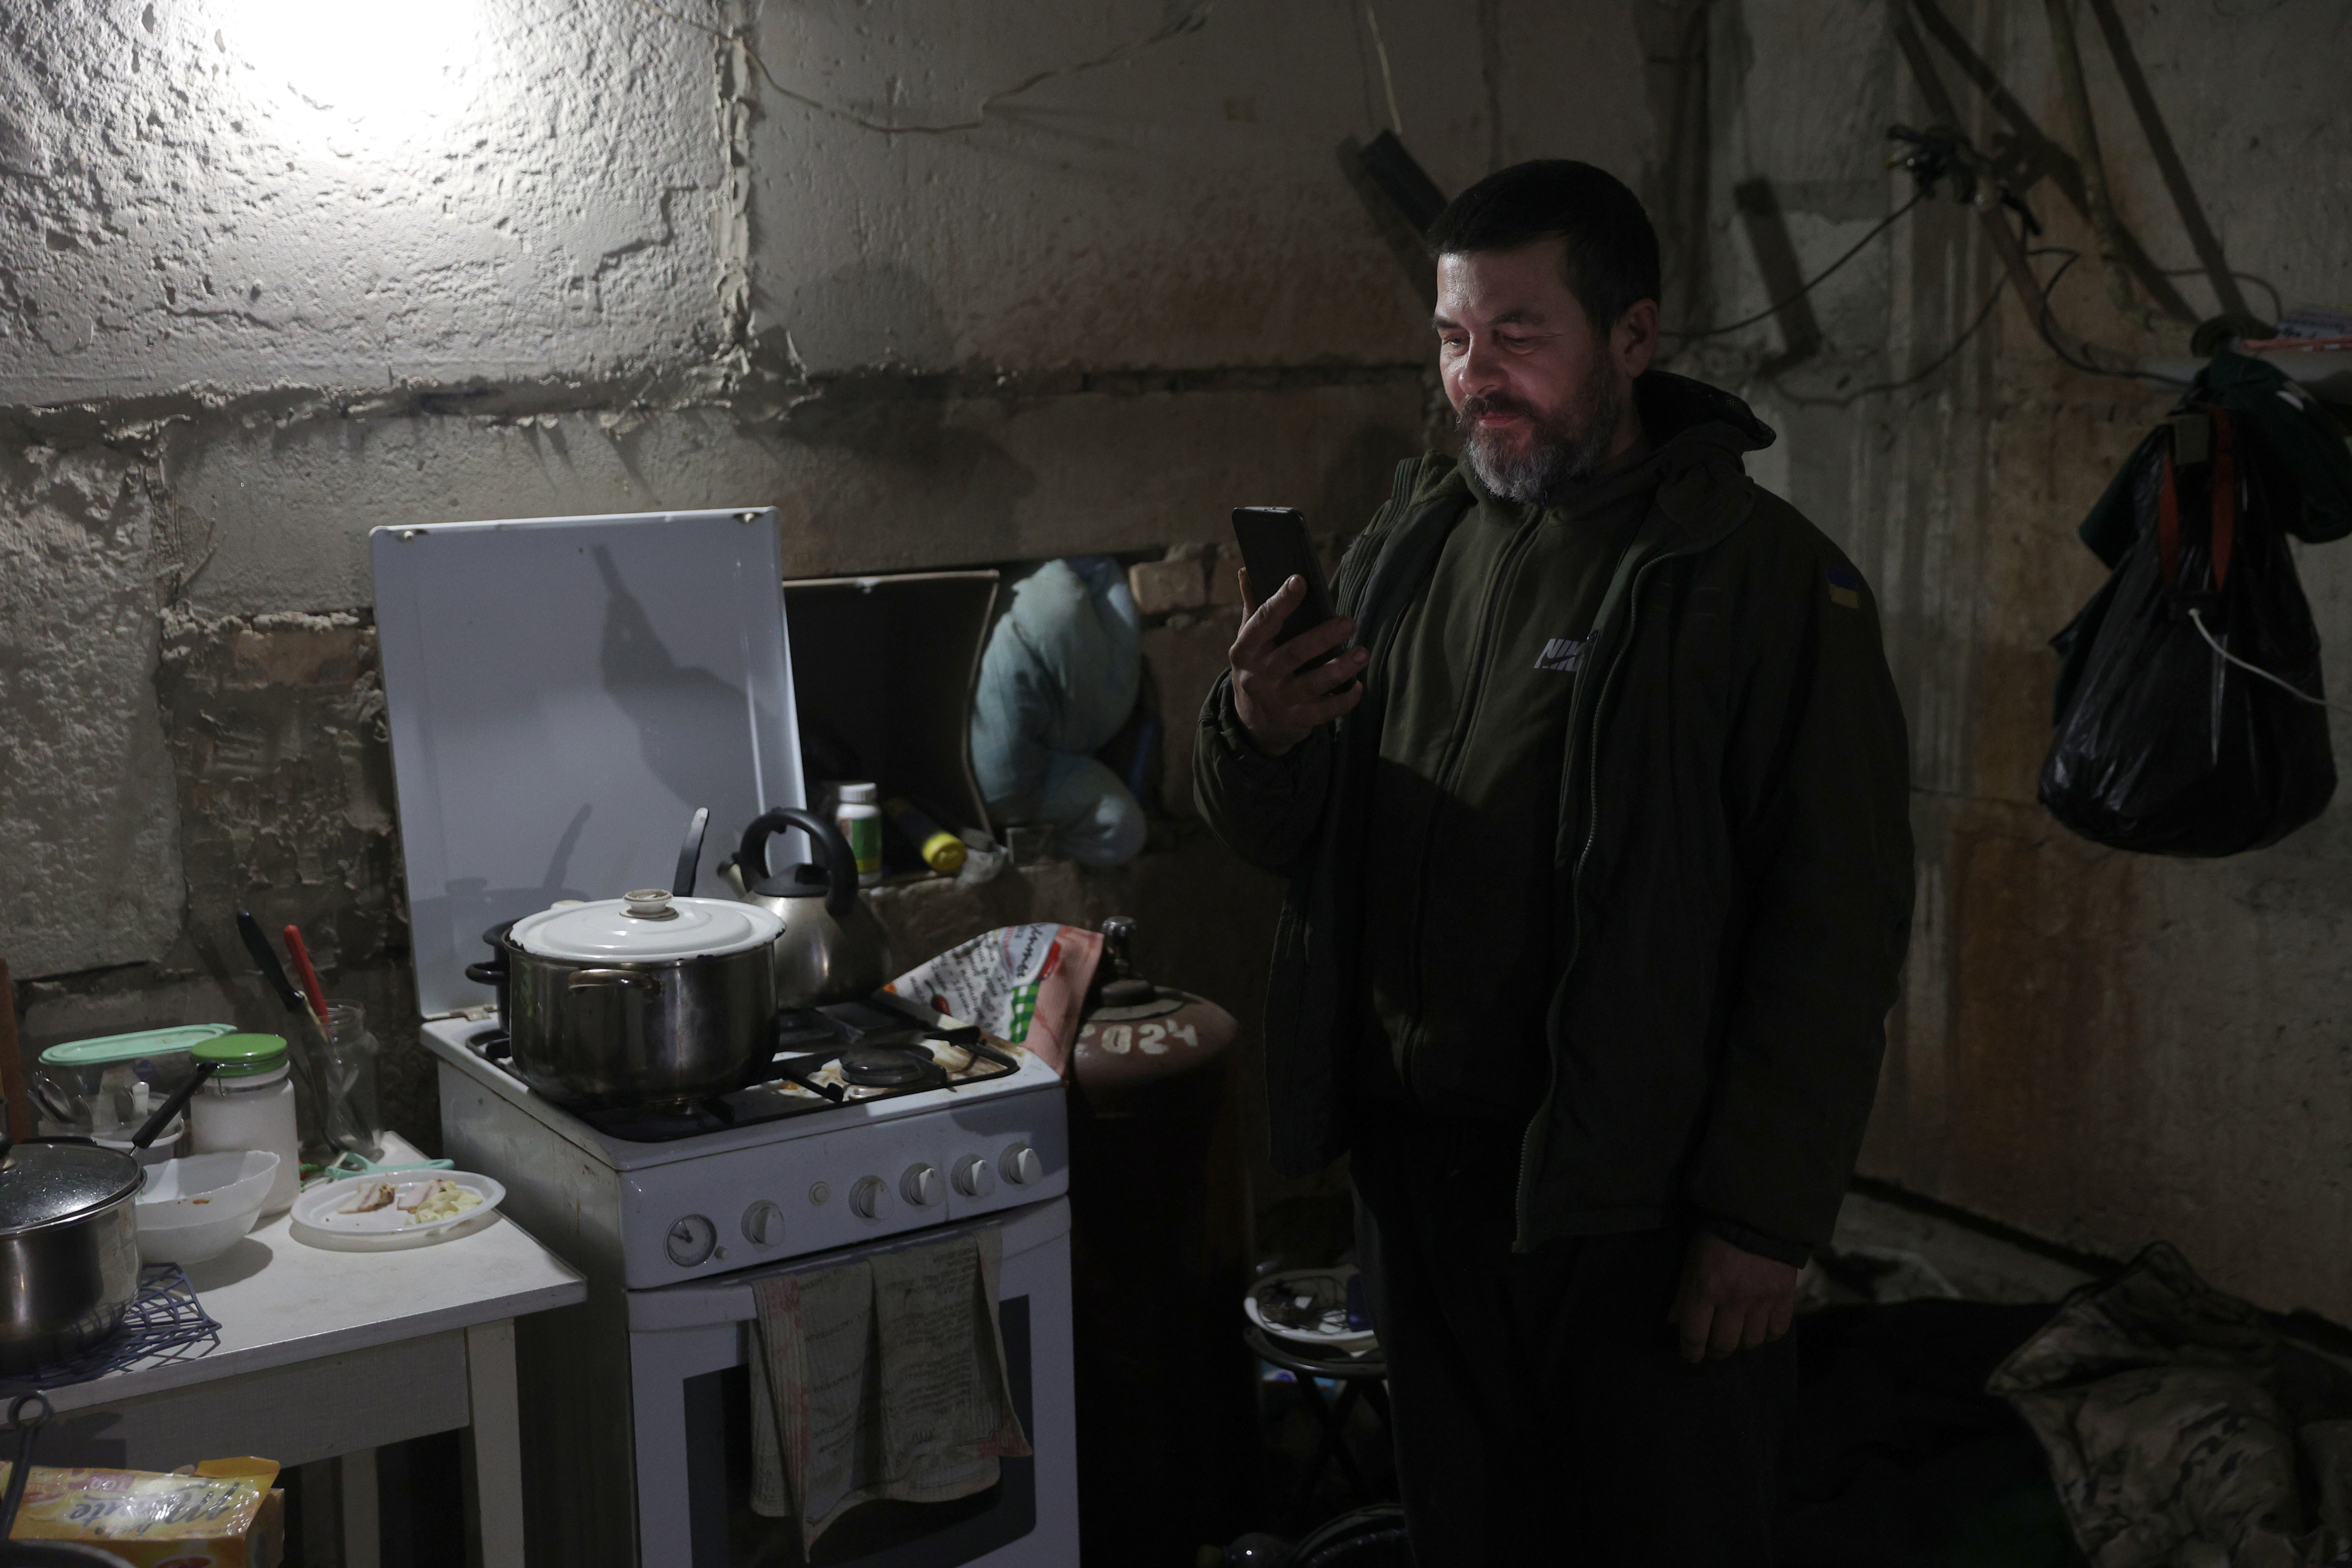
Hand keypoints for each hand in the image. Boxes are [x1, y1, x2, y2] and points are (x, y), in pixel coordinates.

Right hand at [1227, 568, 1369, 756]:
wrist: (1252, 723)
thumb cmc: (1257, 670)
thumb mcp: (1248, 643)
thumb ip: (1253, 608)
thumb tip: (1247, 571)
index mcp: (1245, 650)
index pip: (1263, 621)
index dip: (1281, 601)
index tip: (1299, 580)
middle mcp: (1258, 676)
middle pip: (1293, 654)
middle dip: (1322, 638)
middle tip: (1348, 622)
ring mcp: (1278, 701)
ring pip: (1313, 684)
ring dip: (1340, 669)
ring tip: (1362, 653)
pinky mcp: (1296, 721)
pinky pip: (1325, 711)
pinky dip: (1344, 699)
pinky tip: (1358, 684)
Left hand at [1668, 1229, 1799, 1362]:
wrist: (1757, 1217)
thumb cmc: (1716, 1238)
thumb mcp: (1691, 1262)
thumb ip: (1683, 1295)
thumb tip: (1674, 1323)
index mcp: (1705, 1289)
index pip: (1694, 1336)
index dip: (1691, 1352)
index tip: (1691, 1356)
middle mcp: (1733, 1300)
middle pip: (1724, 1345)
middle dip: (1715, 1352)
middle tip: (1713, 1348)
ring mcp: (1761, 1301)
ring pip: (1750, 1342)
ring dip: (1741, 1344)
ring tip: (1736, 1337)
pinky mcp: (1784, 1297)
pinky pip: (1777, 1331)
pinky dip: (1767, 1335)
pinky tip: (1760, 1328)